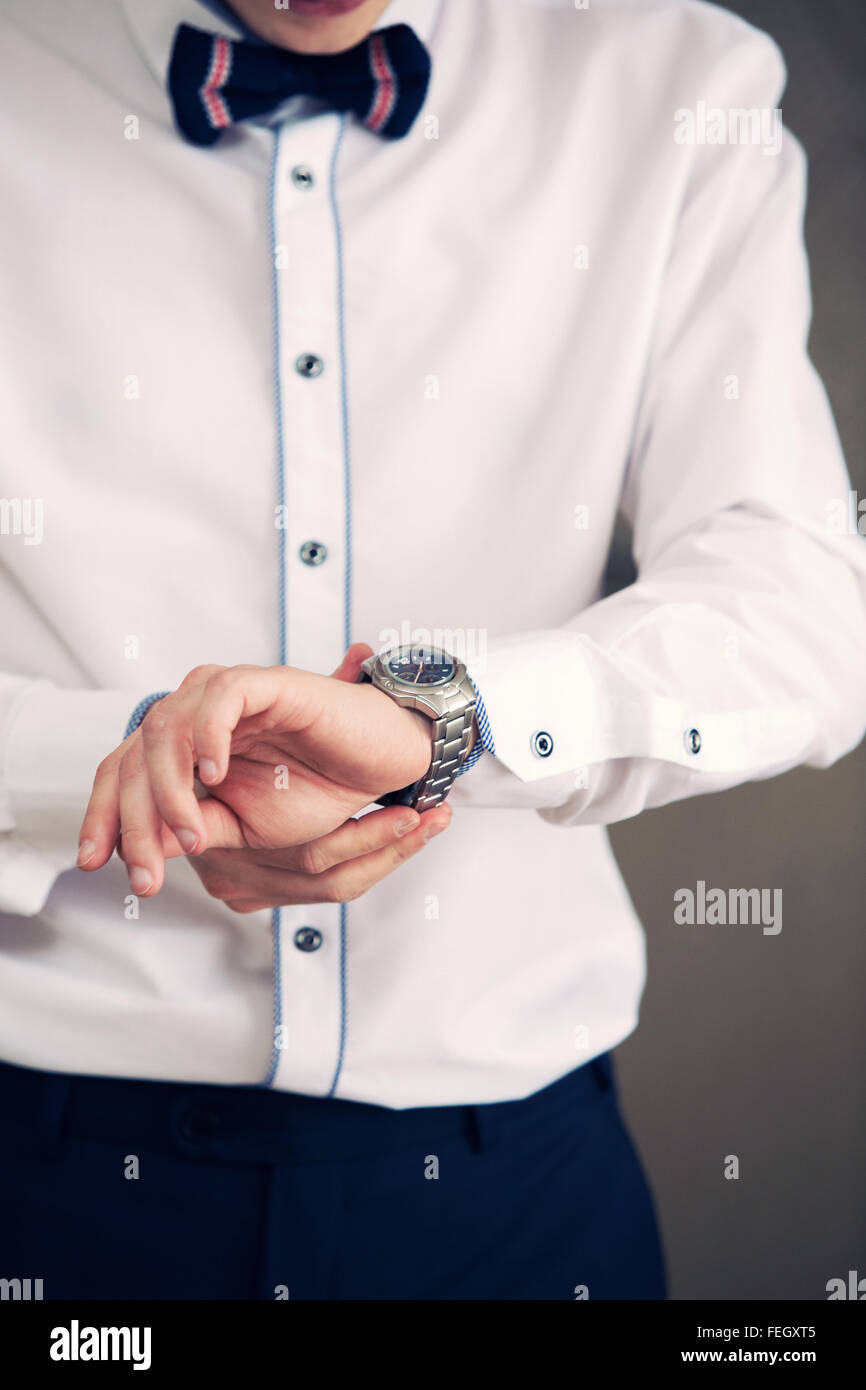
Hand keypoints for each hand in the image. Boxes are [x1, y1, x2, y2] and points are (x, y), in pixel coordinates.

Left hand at [79, 644, 444, 900]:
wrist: (382, 769)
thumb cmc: (319, 793)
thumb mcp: (244, 829)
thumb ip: (192, 829)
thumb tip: (139, 848)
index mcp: (185, 746)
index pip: (123, 772)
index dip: (103, 815)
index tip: (96, 864)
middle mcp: (195, 714)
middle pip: (134, 756)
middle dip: (132, 821)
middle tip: (144, 874)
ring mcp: (226, 695)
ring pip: (164, 729)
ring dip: (168, 792)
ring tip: (190, 837)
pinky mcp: (263, 683)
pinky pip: (220, 698)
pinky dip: (208, 737)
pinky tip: (213, 777)